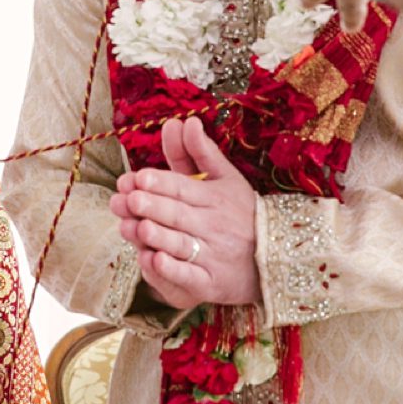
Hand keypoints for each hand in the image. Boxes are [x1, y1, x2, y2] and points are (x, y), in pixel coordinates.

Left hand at [108, 118, 261, 310]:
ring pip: (180, 244)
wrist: (274, 259)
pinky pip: (190, 276)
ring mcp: (212, 255)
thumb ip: (199, 152)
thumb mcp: (225, 178)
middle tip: (128, 199)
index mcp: (214, 198)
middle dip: (152, 206)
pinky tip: (153, 261)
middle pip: (177, 214)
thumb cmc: (240, 213)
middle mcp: (213, 226)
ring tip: (133, 226)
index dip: (161, 182)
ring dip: (156, 236)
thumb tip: (184, 120)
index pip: (183, 188)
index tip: (138, 177)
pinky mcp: (210, 283)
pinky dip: (171, 270)